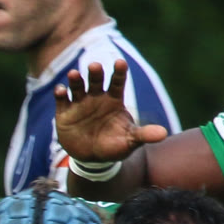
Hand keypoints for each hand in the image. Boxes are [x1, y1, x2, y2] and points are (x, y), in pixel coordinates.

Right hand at [53, 60, 167, 164]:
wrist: (93, 160)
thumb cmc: (114, 146)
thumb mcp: (130, 141)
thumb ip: (144, 135)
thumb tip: (163, 133)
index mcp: (113, 100)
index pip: (117, 82)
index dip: (118, 72)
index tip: (120, 63)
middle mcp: (96, 98)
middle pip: (96, 80)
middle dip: (95, 73)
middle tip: (94, 66)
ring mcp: (79, 104)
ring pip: (77, 87)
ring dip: (75, 80)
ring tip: (74, 75)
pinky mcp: (65, 113)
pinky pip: (62, 101)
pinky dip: (60, 95)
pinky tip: (61, 91)